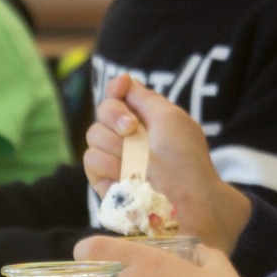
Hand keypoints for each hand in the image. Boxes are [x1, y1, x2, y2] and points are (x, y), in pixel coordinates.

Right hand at [84, 75, 252, 251]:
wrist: (185, 196)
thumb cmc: (184, 156)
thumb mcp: (169, 116)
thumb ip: (143, 96)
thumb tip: (122, 80)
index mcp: (147, 120)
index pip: (120, 95)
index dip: (117, 90)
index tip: (122, 89)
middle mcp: (129, 138)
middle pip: (103, 110)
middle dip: (115, 115)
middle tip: (131, 129)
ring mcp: (116, 160)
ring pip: (93, 135)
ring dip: (116, 145)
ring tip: (138, 162)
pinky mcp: (105, 182)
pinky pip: (91, 160)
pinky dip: (110, 165)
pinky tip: (127, 175)